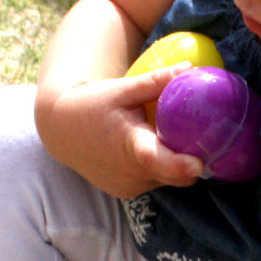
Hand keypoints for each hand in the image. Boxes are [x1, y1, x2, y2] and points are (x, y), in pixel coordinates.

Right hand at [42, 62, 205, 196]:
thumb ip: (156, 82)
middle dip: (189, 161)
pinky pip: (154, 182)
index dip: (180, 165)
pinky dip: (157, 170)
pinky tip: (148, 150)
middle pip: (177, 175)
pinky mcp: (125, 193)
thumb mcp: (123, 89)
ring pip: (167, 180)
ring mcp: (128, 187)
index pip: (156, 159)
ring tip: (162, 139)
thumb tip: (189, 68)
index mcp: (130, 146)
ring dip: (172, 165)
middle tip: (196, 138)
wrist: (62, 130)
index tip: (198, 163)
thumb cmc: (94, 104)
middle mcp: (130, 173)